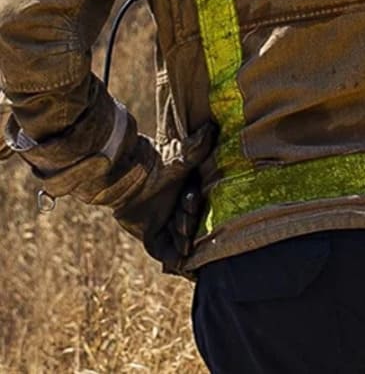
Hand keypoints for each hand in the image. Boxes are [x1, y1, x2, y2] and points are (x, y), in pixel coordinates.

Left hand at [110, 124, 215, 273]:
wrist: (121, 178)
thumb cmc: (151, 167)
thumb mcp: (178, 160)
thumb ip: (197, 148)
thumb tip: (212, 127)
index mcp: (189, 193)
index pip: (197, 204)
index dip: (193, 206)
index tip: (189, 202)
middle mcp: (179, 210)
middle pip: (190, 222)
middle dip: (189, 224)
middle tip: (183, 225)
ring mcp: (165, 224)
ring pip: (180, 238)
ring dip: (183, 242)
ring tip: (185, 246)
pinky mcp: (150, 236)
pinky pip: (164, 252)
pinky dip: (173, 260)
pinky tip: (181, 268)